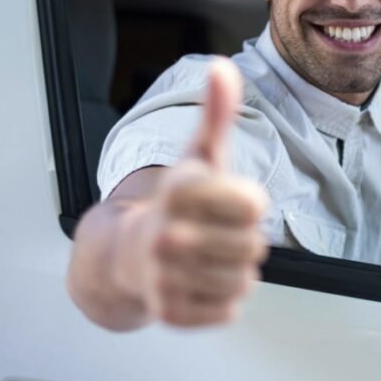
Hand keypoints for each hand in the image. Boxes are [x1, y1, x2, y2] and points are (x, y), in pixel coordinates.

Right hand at [113, 58, 270, 326]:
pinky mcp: (170, 313)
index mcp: (178, 191)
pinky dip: (223, 299)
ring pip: (243, 279)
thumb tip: (223, 67)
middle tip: (219, 233)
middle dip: (246, 240)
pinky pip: (228, 309)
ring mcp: (164, 277)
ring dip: (236, 270)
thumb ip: (216, 113)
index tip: (229, 200)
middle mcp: (165, 234)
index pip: (253, 204)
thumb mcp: (198, 155)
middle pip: (254, 245)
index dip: (250, 203)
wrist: (126, 255)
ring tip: (211, 257)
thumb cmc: (175, 202)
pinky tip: (201, 281)